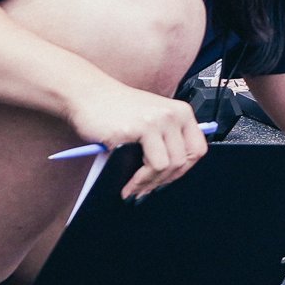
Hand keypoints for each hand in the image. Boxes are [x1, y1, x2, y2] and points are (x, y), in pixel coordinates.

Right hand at [65, 82, 209, 198]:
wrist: (88, 94)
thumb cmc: (114, 110)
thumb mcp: (149, 120)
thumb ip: (163, 141)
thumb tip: (167, 176)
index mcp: (181, 112)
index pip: (197, 149)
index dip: (183, 170)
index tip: (166, 180)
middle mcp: (174, 114)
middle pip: (184, 160)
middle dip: (165, 181)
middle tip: (146, 190)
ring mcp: (158, 121)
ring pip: (170, 166)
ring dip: (151, 183)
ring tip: (134, 189)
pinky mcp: (141, 129)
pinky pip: (154, 165)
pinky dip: (141, 180)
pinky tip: (129, 184)